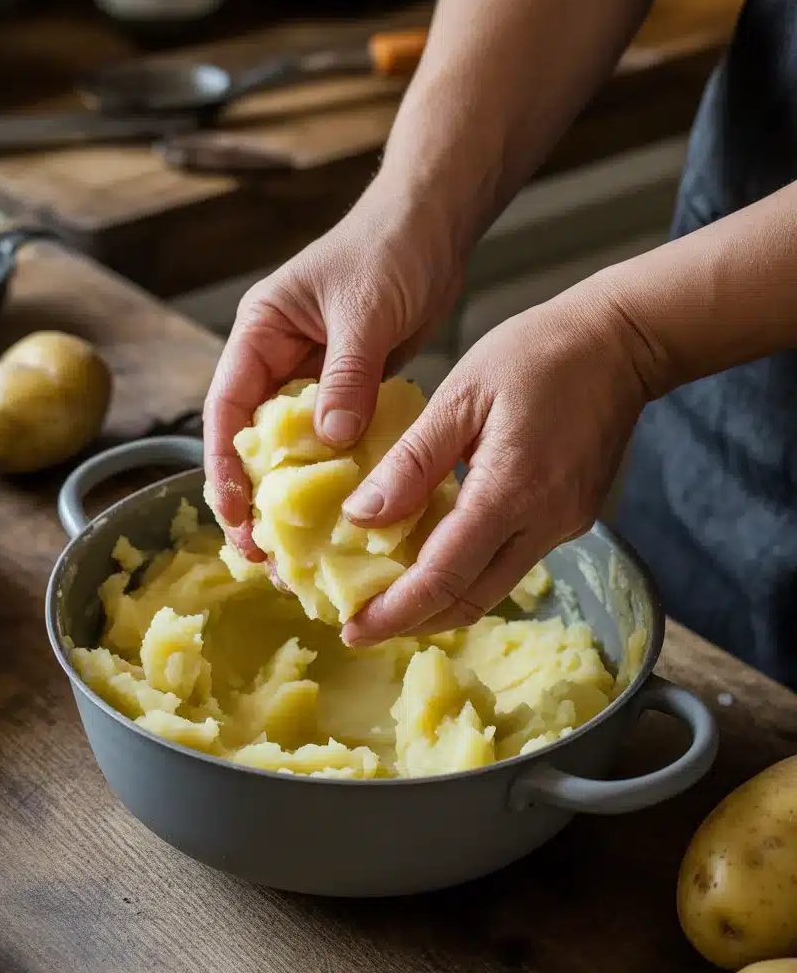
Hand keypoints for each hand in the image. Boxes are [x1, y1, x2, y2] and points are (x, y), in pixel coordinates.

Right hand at [203, 176, 465, 559]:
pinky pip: (336, 440)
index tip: (235, 514)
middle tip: (265, 553)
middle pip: (253, 439)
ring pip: (294, 447)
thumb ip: (347, 376)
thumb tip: (331, 442)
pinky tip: (348, 512)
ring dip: (297, 494)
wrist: (434, 224)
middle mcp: (278, 359)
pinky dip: (339, 475)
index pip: (227, 409)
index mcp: (260, 334)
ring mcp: (315, 377)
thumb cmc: (390, 248)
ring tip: (302, 549)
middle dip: (255, 496)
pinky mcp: (350, 389)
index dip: (224, 466)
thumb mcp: (363, 312)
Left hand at [341, 287, 652, 642]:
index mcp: (511, 491)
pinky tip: (435, 555)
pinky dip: (468, 571)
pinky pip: (512, 561)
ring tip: (388, 597)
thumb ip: (412, 462)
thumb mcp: (460, 396)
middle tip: (361, 626)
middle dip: (413, 621)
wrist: (620, 341)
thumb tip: (360, 517)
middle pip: (470, 600)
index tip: (353, 631)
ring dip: (440, 602)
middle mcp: (544, 523)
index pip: (444, 576)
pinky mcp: (571, 519)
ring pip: (492, 588)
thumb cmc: (536, 354)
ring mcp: (564, 526)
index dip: (395, 612)